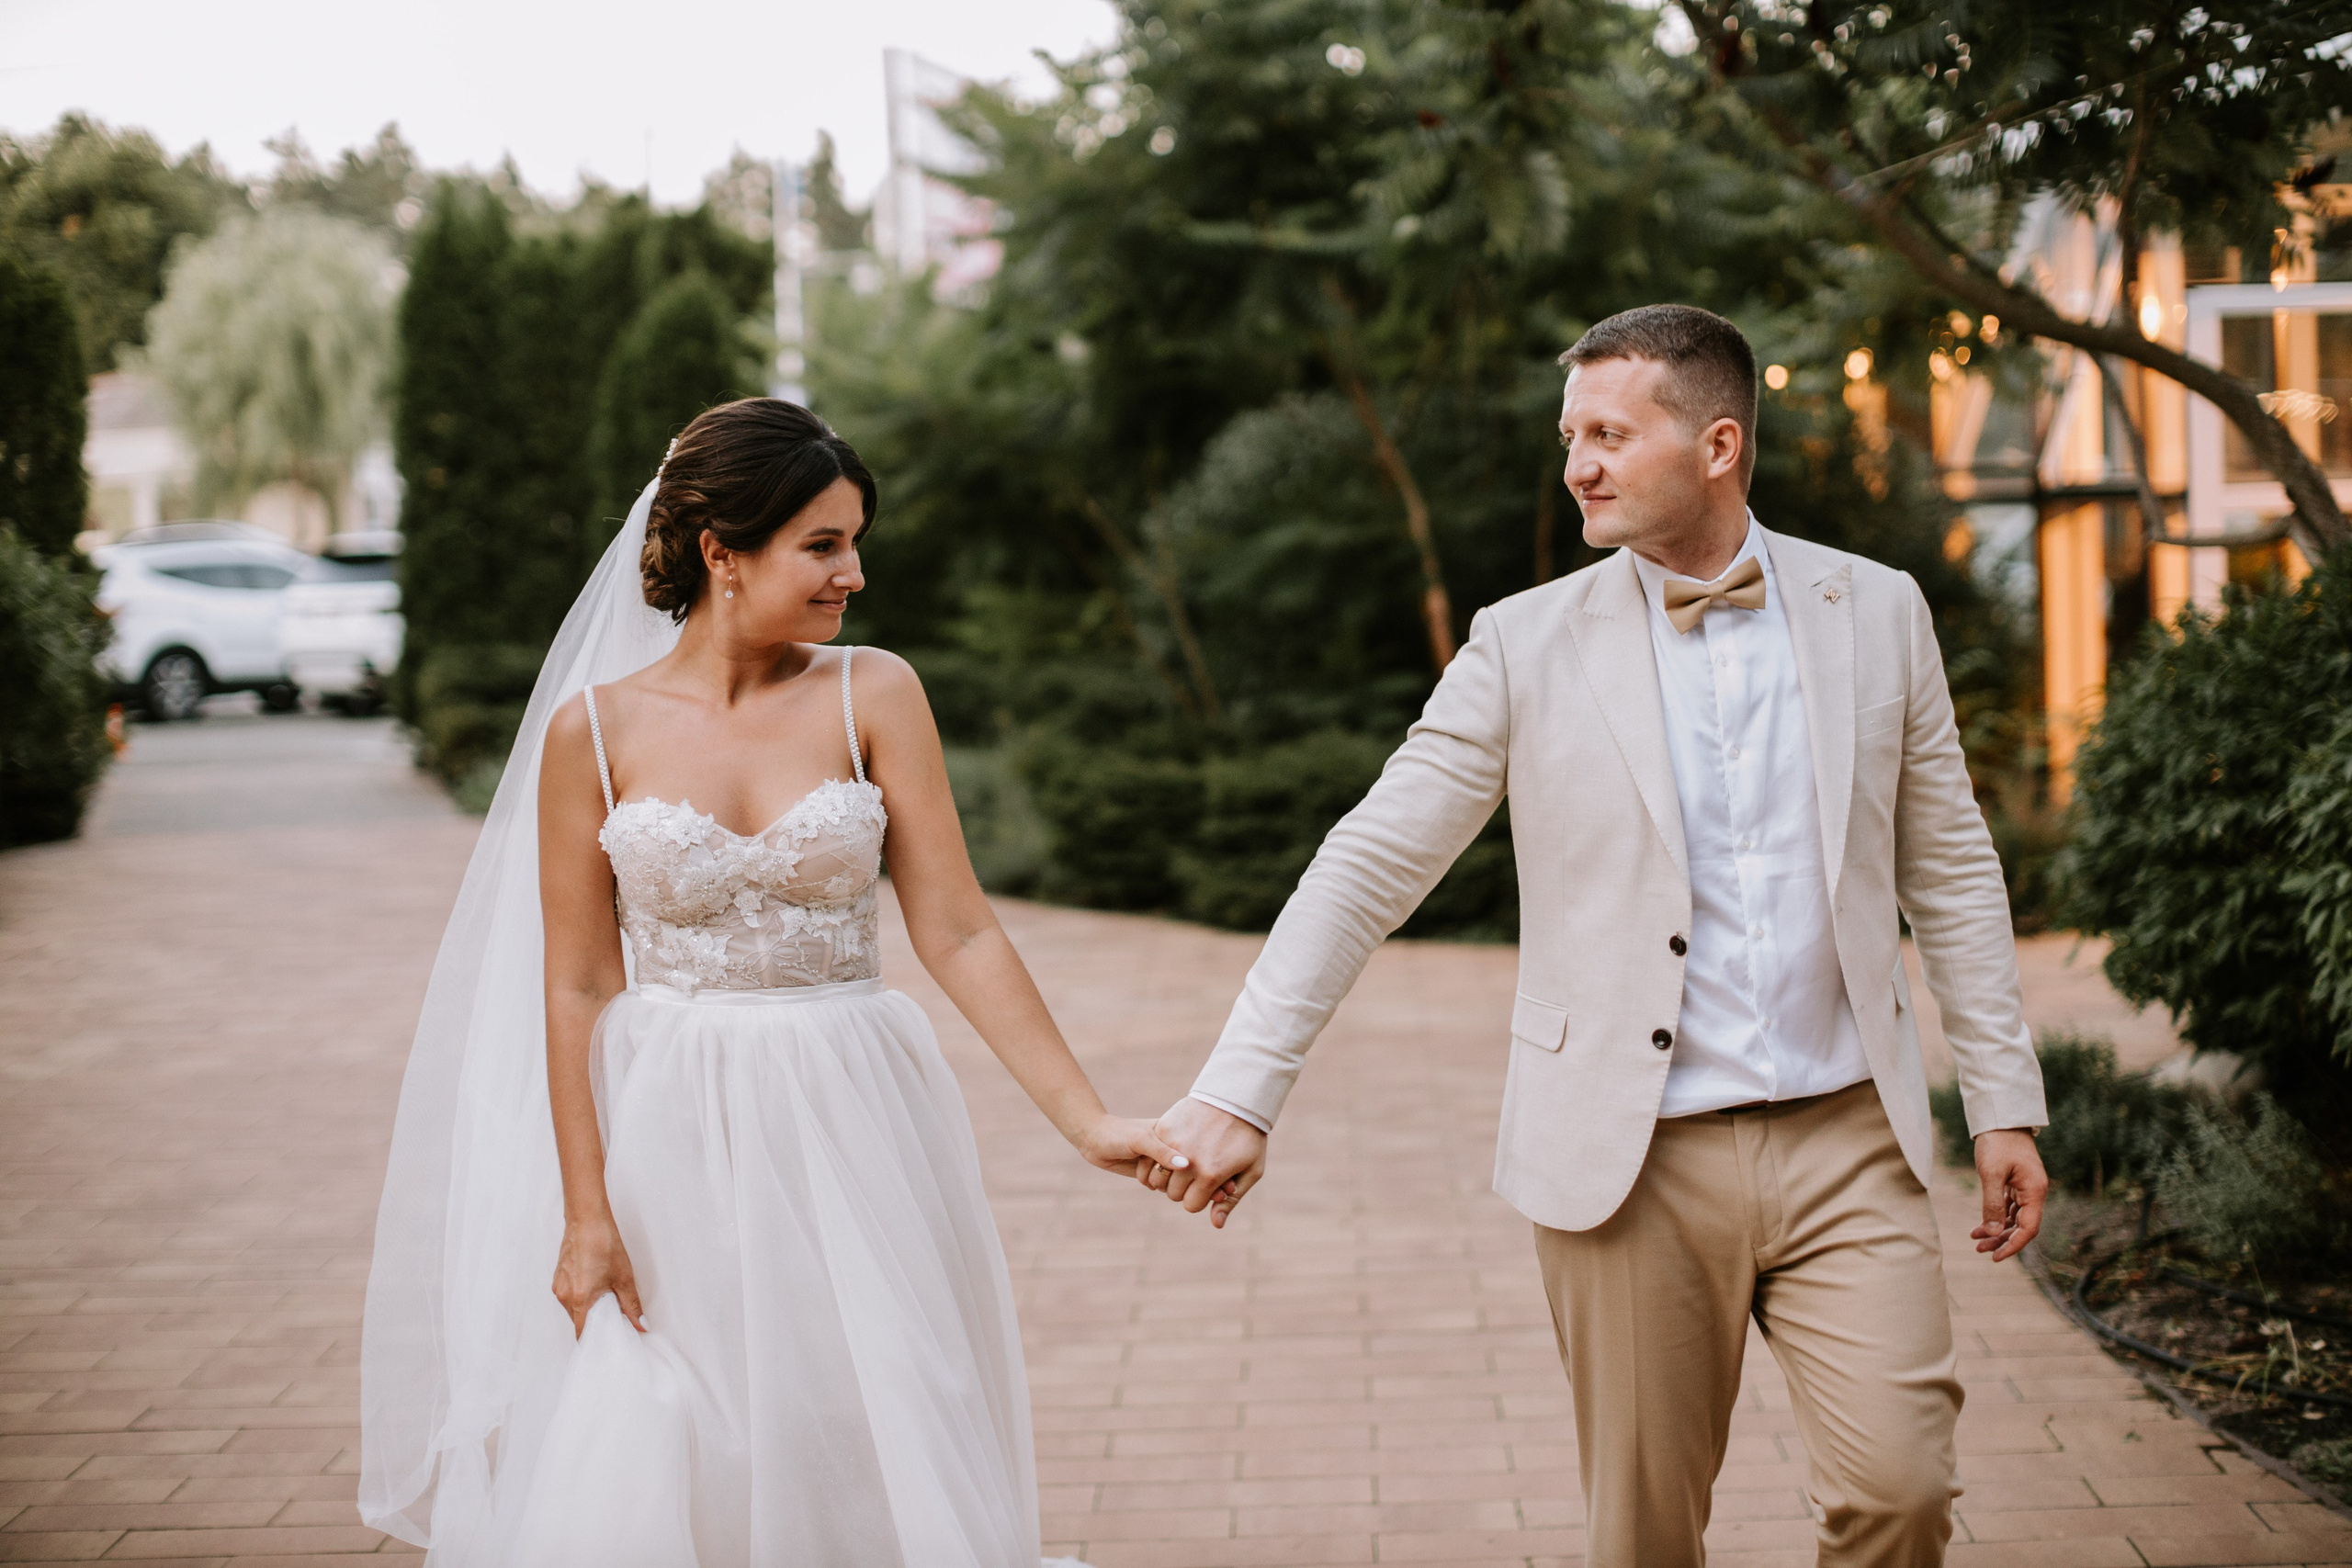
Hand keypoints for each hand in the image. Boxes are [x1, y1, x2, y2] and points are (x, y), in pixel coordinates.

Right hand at [552, 1214, 644, 1336]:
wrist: (587, 1219)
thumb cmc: (603, 1244)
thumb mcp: (624, 1278)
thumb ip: (632, 1306)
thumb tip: (641, 1326)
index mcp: (578, 1299)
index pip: (582, 1334)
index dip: (595, 1342)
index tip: (608, 1344)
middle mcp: (563, 1295)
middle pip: (578, 1321)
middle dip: (595, 1324)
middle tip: (615, 1322)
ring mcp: (558, 1286)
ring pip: (573, 1308)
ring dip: (589, 1309)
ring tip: (608, 1301)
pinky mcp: (558, 1277)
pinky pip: (569, 1296)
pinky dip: (582, 1297)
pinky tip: (597, 1287)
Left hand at [1075, 1113, 1193, 1180]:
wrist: (1096, 1142)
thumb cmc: (1118, 1135)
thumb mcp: (1140, 1140)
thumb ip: (1162, 1152)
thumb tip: (1185, 1165)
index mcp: (1175, 1131)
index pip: (1192, 1151)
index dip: (1187, 1161)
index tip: (1165, 1160)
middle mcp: (1173, 1146)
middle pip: (1186, 1170)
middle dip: (1169, 1173)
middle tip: (1149, 1162)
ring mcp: (1164, 1160)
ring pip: (1175, 1180)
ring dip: (1159, 1180)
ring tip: (1143, 1167)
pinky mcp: (1155, 1172)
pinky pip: (1163, 1186)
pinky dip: (1154, 1185)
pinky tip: (1142, 1176)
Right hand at [1146, 1097, 1267, 1228]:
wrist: (1236, 1098)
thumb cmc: (1249, 1137)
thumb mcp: (1251, 1170)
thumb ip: (1231, 1199)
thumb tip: (1215, 1224)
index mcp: (1210, 1174)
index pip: (1191, 1205)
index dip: (1199, 1199)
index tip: (1208, 1186)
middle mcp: (1189, 1161)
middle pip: (1173, 1194)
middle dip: (1184, 1189)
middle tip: (1197, 1173)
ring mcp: (1173, 1143)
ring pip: (1158, 1178)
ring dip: (1168, 1177)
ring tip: (1184, 1164)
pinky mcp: (1163, 1128)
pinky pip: (1151, 1157)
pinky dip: (1158, 1161)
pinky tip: (1172, 1154)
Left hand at [1971, 1128, 2047, 1262]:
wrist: (2000, 1118)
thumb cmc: (1997, 1142)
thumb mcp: (1991, 1173)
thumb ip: (1993, 1203)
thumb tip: (1993, 1232)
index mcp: (2034, 1191)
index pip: (2028, 1228)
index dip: (2013, 1245)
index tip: (1996, 1257)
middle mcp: (2034, 1192)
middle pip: (2021, 1226)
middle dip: (2002, 1240)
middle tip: (1980, 1249)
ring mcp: (2025, 1188)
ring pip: (2014, 1218)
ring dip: (1997, 1231)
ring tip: (1975, 1240)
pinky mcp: (2015, 1183)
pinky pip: (2008, 1207)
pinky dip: (1995, 1217)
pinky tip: (1980, 1225)